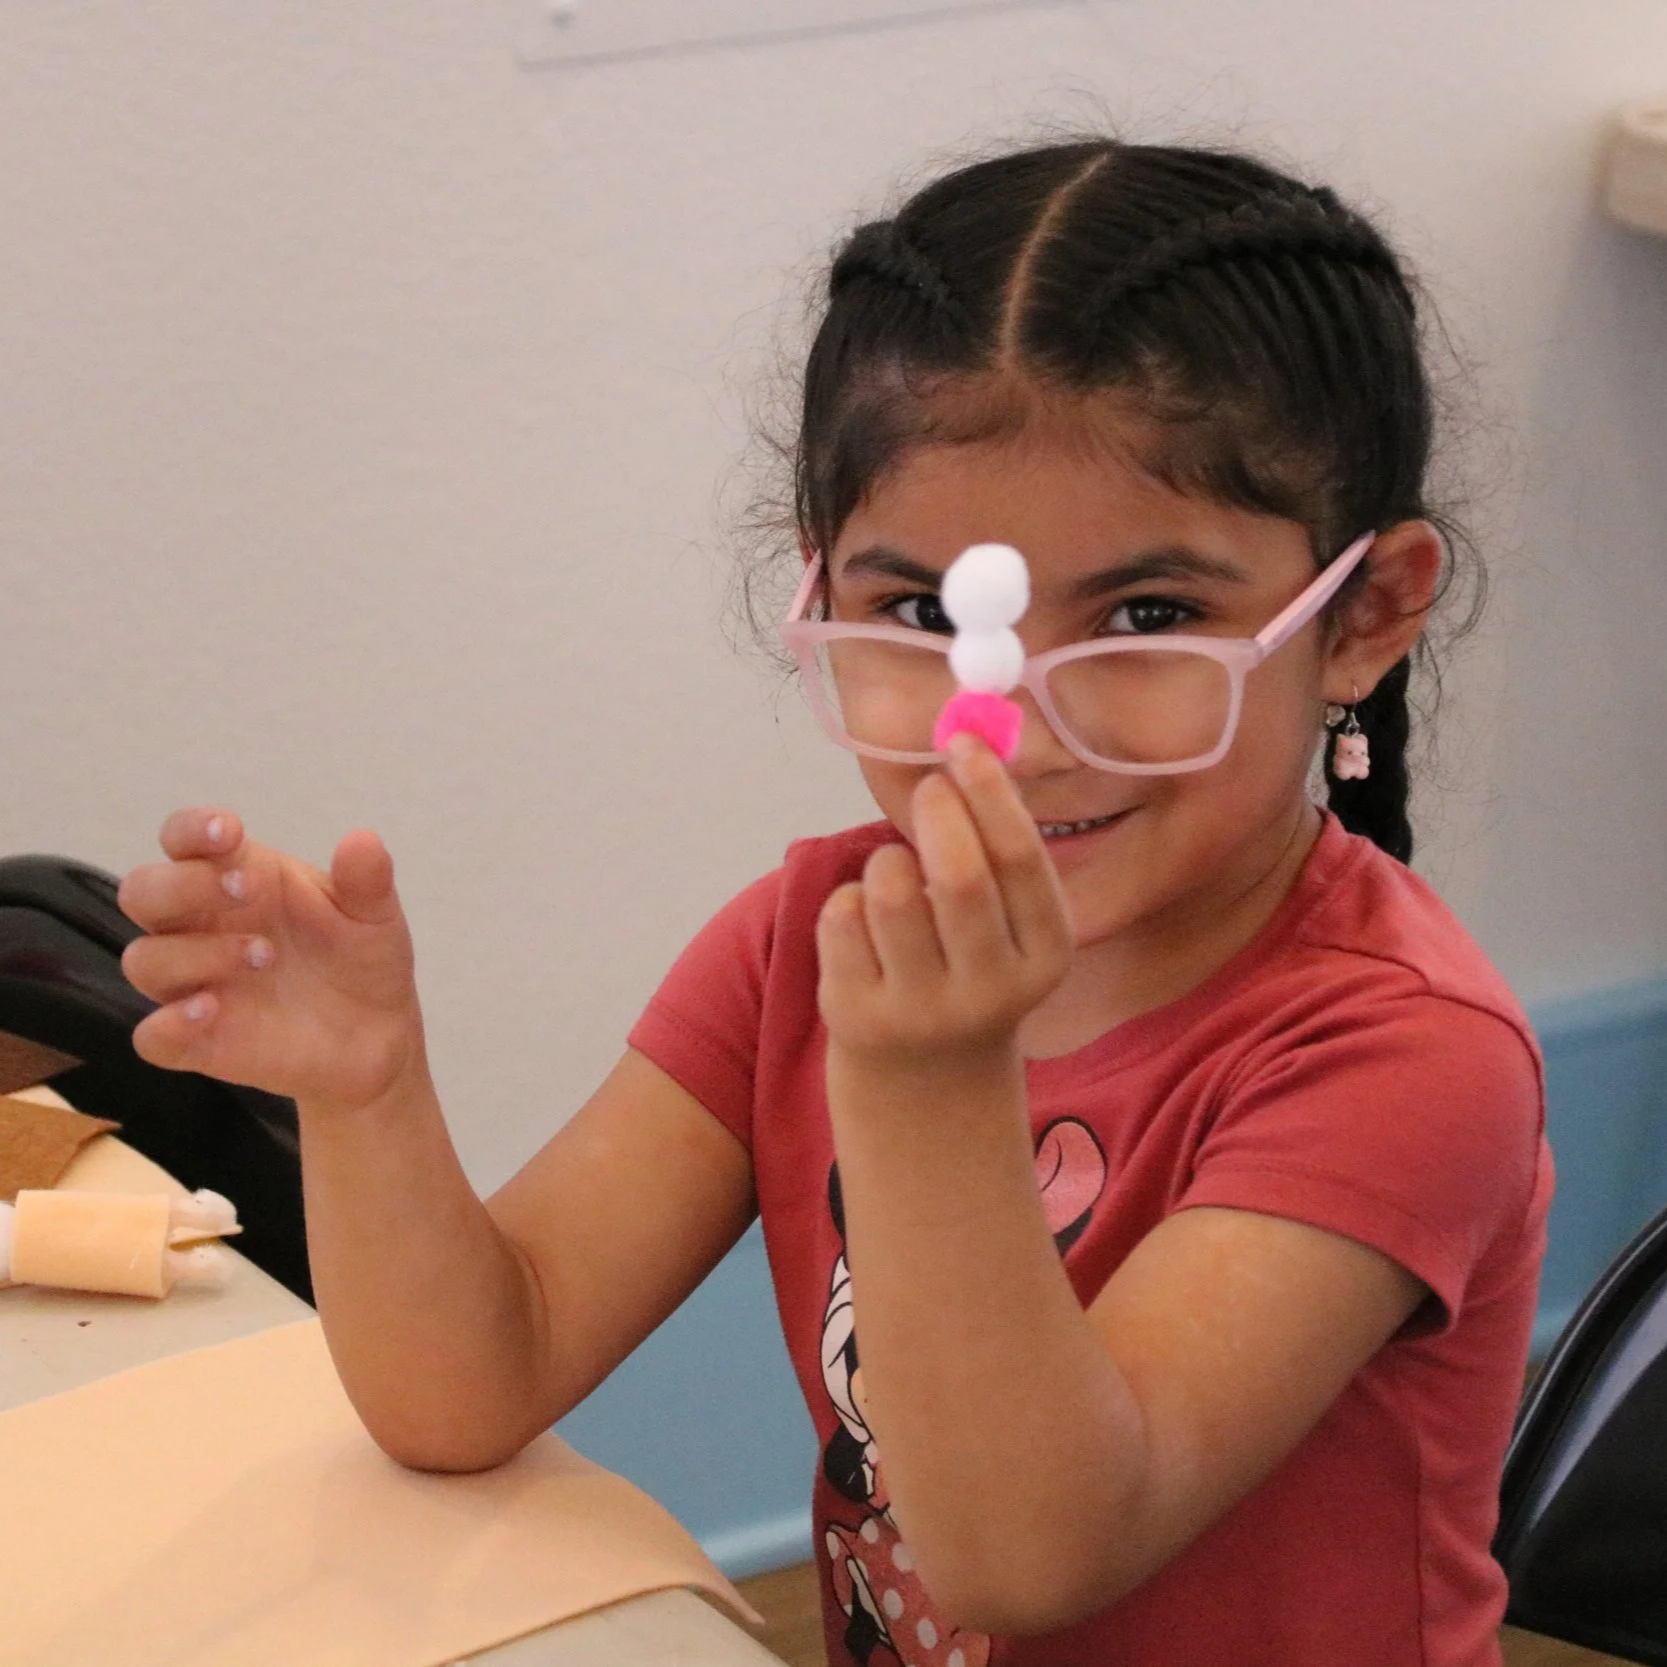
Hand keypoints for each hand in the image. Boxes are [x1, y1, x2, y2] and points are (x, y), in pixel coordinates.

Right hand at [118, 810, 425, 1113]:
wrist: (378, 1033)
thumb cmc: (361, 957)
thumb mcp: (374, 914)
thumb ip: (366, 879)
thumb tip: (363, 840)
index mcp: (236, 877)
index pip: (182, 839)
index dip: (191, 829)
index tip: (229, 831)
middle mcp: (200, 927)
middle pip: (143, 892)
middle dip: (184, 885)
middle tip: (246, 891)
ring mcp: (193, 984)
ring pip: (144, 959)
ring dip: (194, 953)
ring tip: (265, 955)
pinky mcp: (196, 1041)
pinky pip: (153, 1036)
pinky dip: (169, 1024)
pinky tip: (212, 1011)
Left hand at [816, 735, 1072, 1067]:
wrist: (926, 1078)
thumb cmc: (969, 964)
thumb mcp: (1006, 922)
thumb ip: (994, 845)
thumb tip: (970, 743)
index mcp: (1044, 956)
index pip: (1021, 860)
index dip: (991, 792)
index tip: (965, 743)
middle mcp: (991, 991)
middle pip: (959, 875)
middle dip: (939, 811)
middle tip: (930, 787)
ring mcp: (922, 1009)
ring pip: (890, 890)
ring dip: (889, 860)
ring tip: (896, 874)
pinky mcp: (858, 1014)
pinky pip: (842, 916)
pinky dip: (849, 899)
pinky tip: (866, 925)